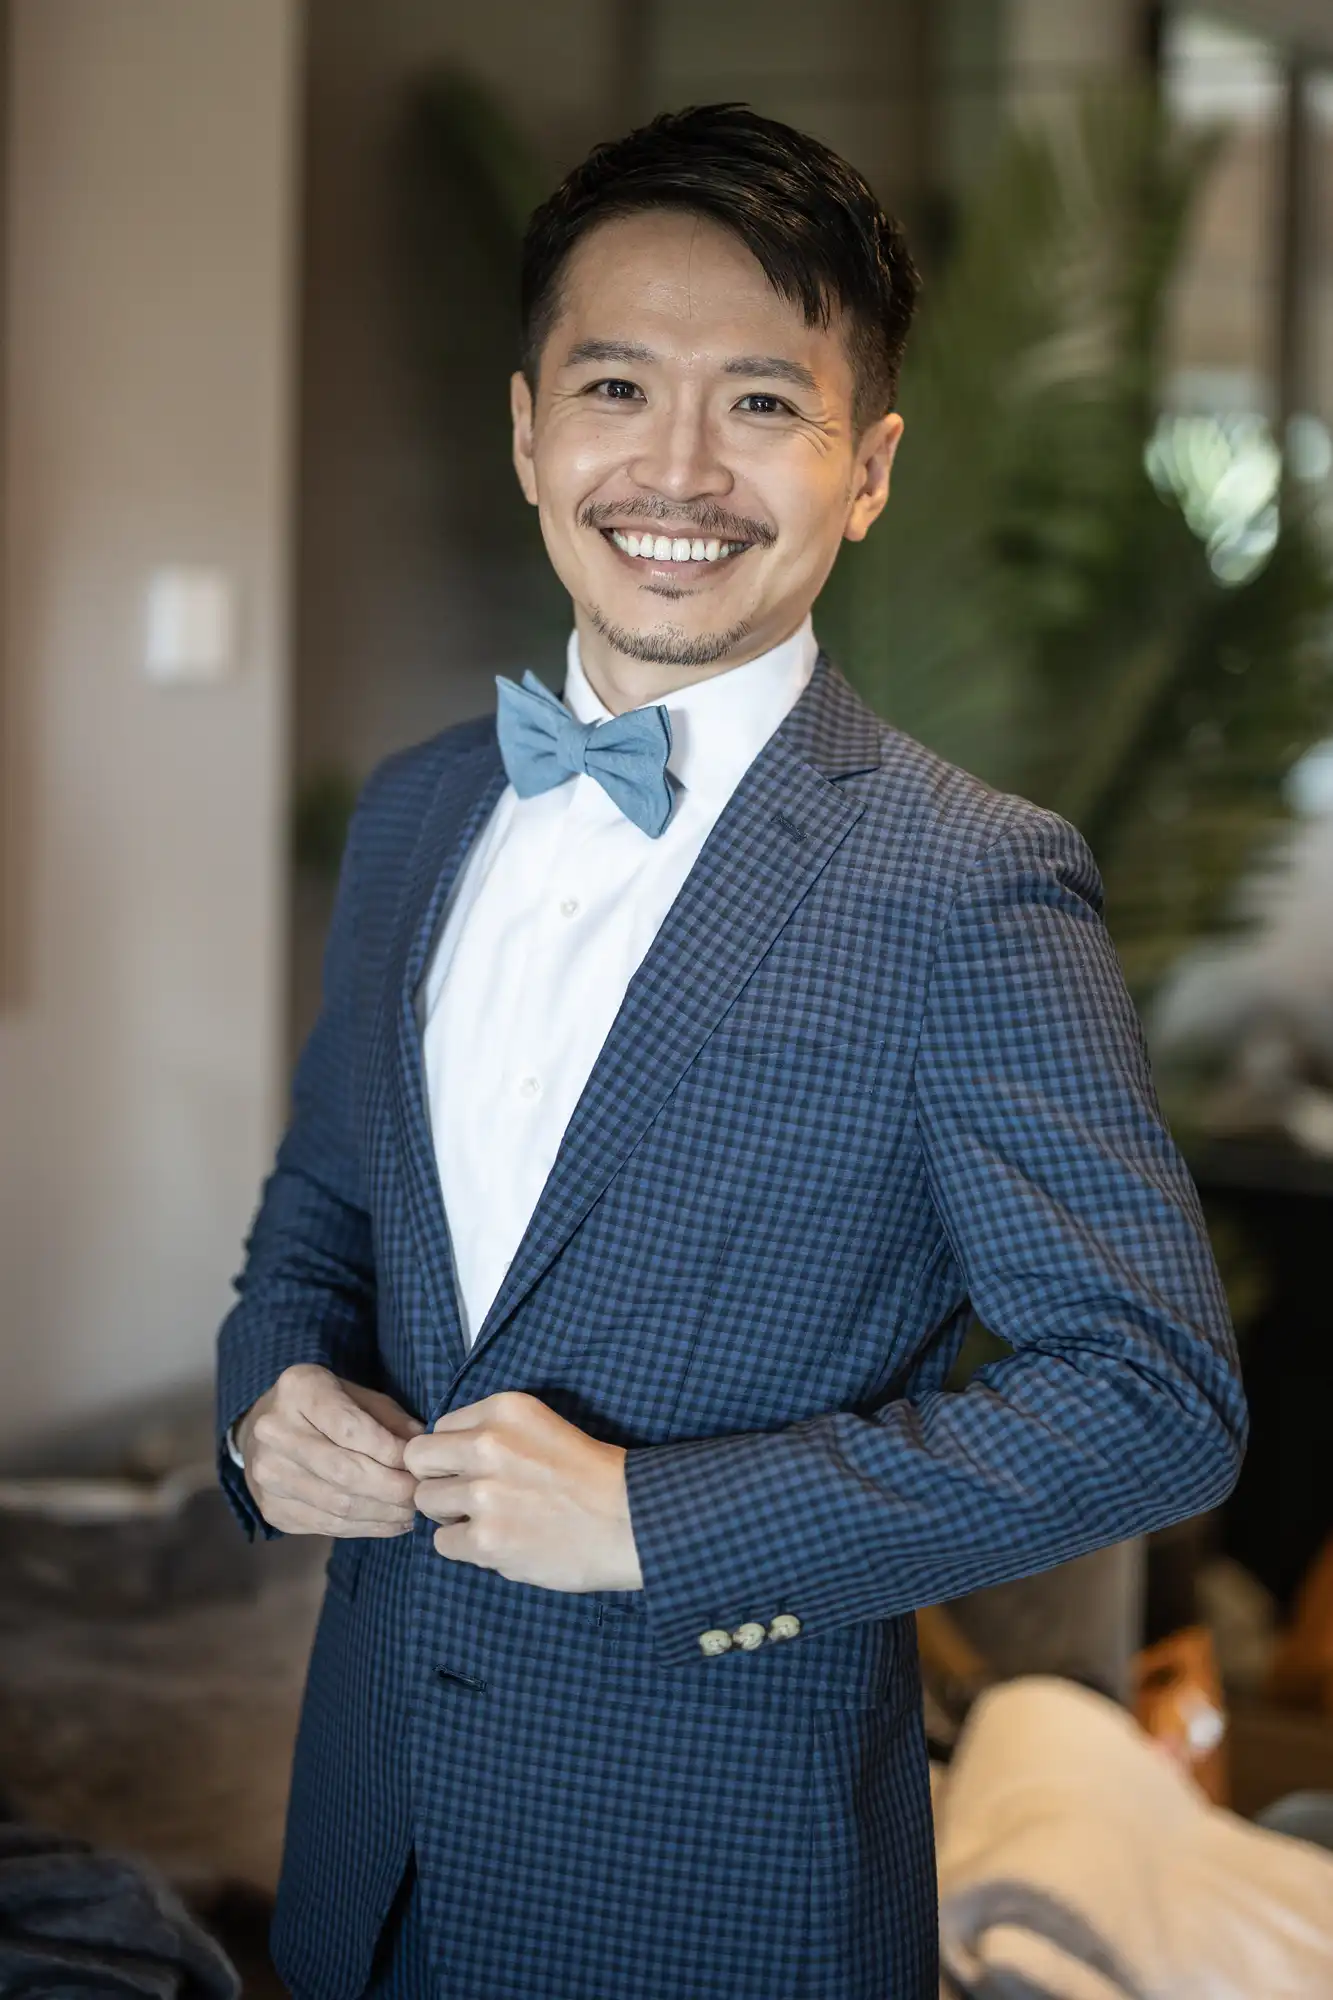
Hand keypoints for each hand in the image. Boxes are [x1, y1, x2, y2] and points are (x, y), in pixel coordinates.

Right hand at [236, 1363, 424, 1536]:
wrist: (263, 1428)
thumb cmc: (323, 1405)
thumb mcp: (356, 1394)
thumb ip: (388, 1418)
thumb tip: (420, 1447)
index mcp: (299, 1389)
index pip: (350, 1428)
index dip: (390, 1451)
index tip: (419, 1465)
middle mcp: (275, 1431)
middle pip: (343, 1471)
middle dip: (392, 1489)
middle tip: (422, 1496)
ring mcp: (268, 1473)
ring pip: (337, 1504)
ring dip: (383, 1514)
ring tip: (411, 1513)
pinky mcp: (270, 1507)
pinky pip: (326, 1525)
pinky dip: (365, 1528)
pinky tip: (390, 1524)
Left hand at [402, 1391, 642, 1591]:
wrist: (629, 1520)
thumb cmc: (591, 1475)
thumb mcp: (541, 1425)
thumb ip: (492, 1432)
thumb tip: (446, 1455)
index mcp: (504, 1409)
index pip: (441, 1427)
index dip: (454, 1452)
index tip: (478, 1467)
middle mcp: (487, 1444)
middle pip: (419, 1459)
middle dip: (437, 1477)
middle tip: (466, 1495)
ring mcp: (483, 1494)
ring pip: (426, 1501)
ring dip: (451, 1514)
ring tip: (487, 1519)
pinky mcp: (485, 1539)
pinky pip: (442, 1542)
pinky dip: (464, 1546)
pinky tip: (497, 1542)